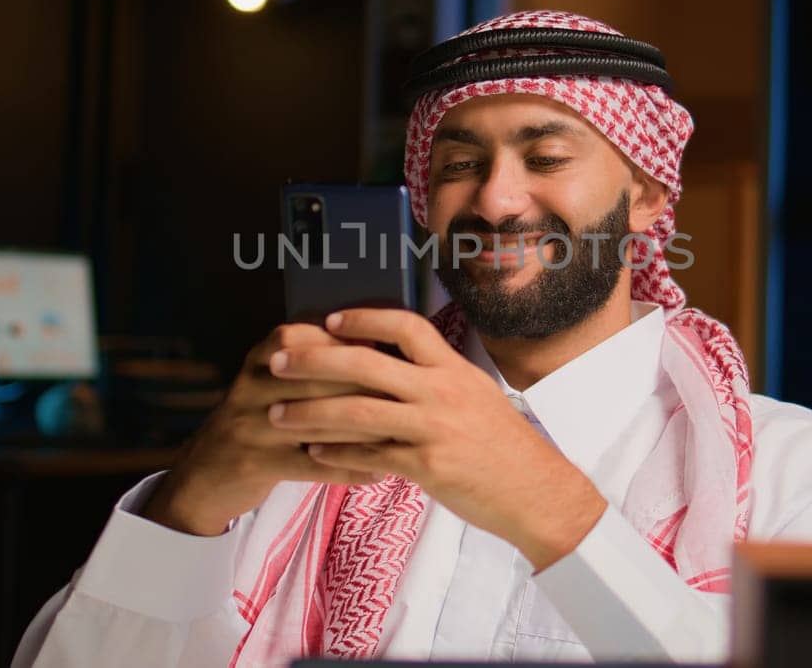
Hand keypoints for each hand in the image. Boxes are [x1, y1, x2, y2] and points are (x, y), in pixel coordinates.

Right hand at [141, 323, 387, 535]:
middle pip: (317, 379)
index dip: (350, 345)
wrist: (205, 473)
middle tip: (409, 397)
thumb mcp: (272, 383)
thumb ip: (313, 364)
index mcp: (260, 360)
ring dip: (365, 430)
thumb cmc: (257, 421)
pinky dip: (348, 468)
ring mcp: (250, 425)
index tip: (393, 354)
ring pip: (317, 422)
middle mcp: (251, 386)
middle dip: (366, 388)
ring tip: (403, 434)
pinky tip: (379, 472)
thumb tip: (376, 342)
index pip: (308, 340)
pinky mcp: (255, 463)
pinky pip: (311, 465)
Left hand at [265, 308, 607, 570]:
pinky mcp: (427, 467)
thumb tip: (395, 361)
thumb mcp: (476, 395)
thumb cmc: (503, 445)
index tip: (329, 318)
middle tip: (277, 360)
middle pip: (367, 363)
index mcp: (454, 368)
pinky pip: (369, 456)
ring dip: (309, 411)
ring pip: (358, 412)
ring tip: (276, 413)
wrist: (536, 493)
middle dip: (314, 360)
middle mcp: (443, 391)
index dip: (364, 318)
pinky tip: (311, 451)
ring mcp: (434, 429)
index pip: (405, 325)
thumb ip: (437, 377)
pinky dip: (335, 453)